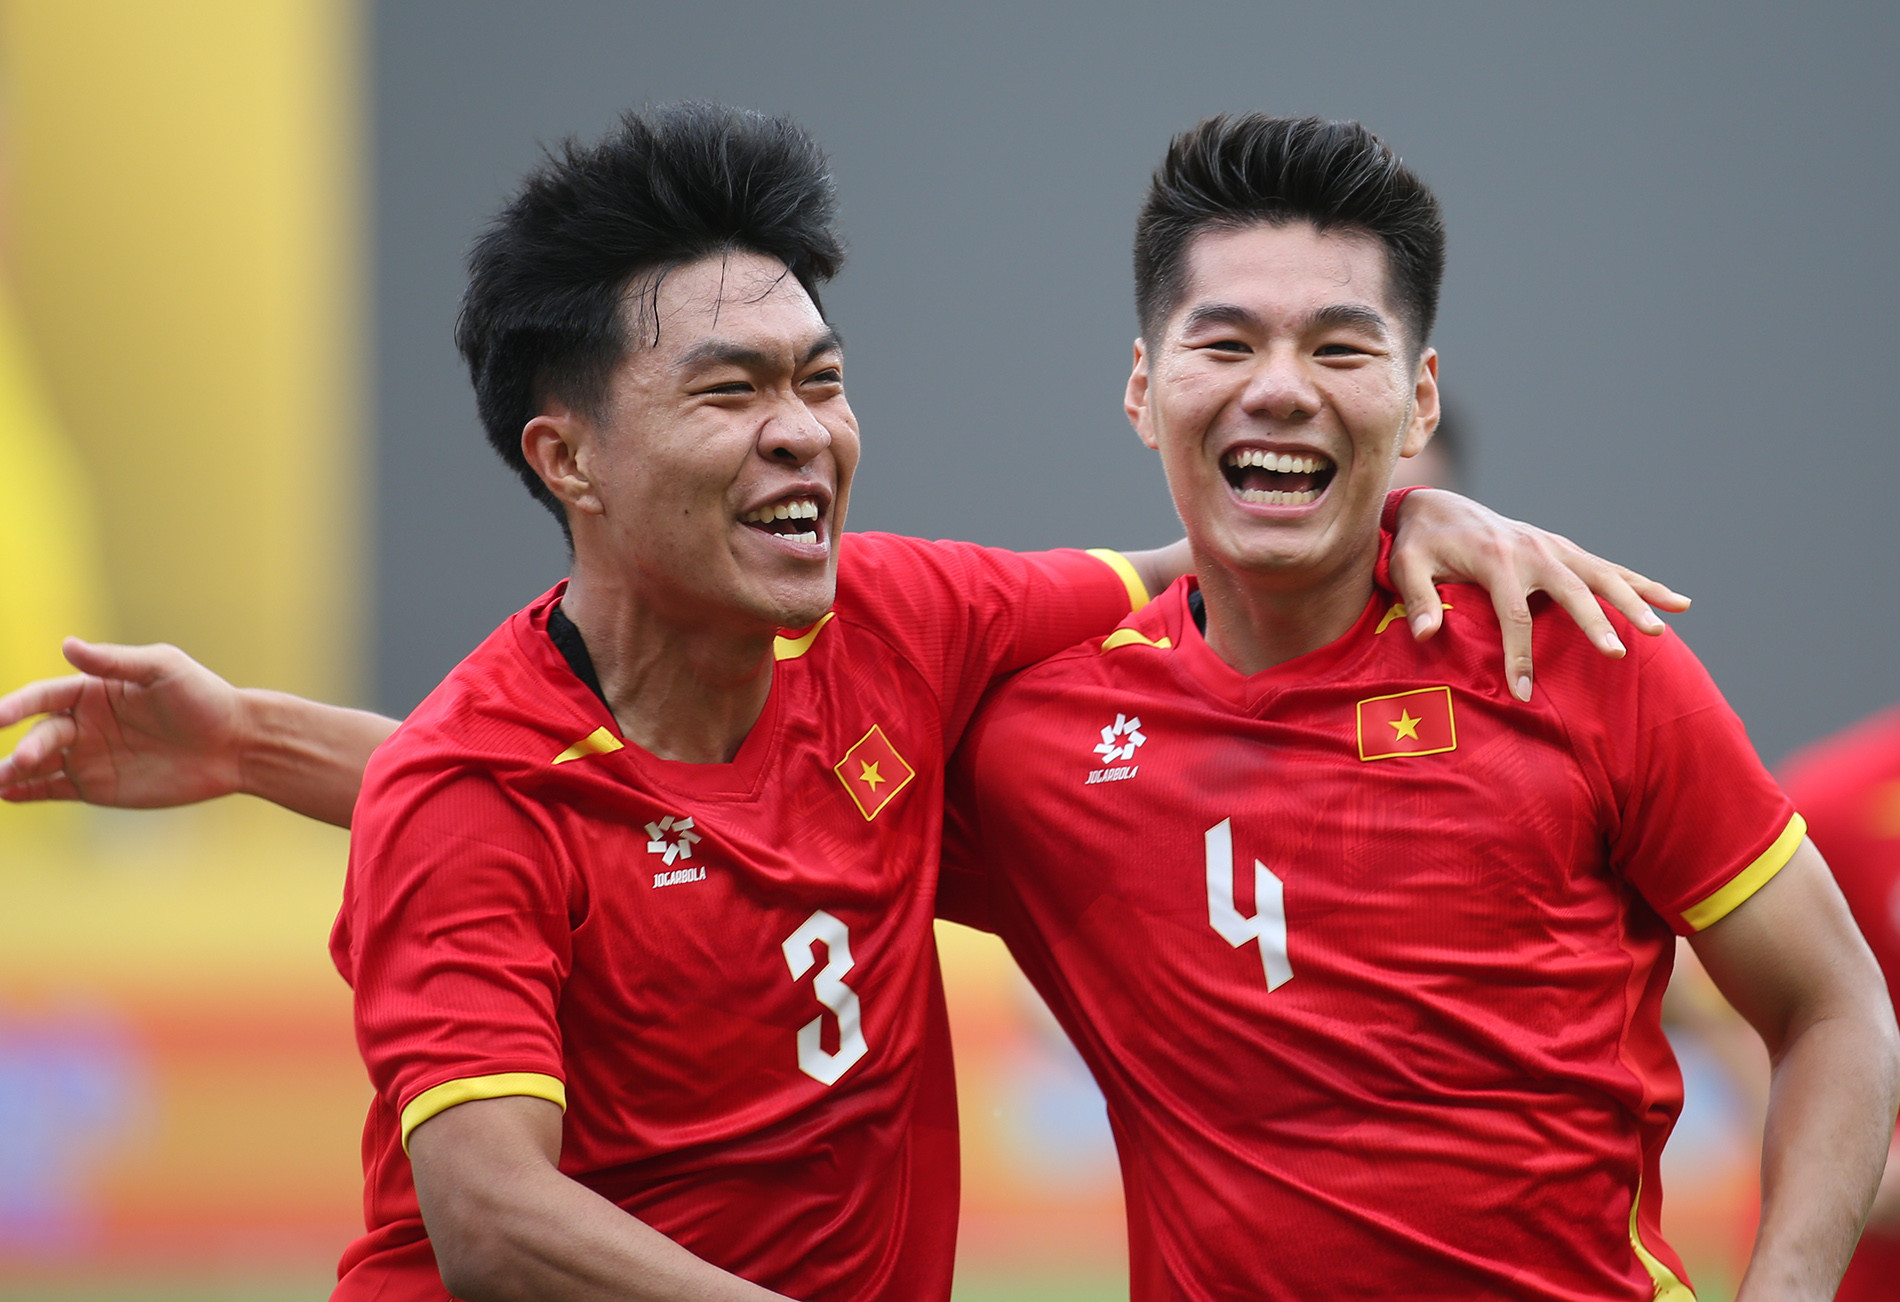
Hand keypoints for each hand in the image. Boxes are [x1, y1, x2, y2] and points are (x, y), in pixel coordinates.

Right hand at [0, 638, 244, 806]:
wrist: (236, 744)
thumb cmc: (204, 698)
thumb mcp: (164, 669)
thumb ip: (115, 662)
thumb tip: (67, 644)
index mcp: (93, 690)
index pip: (45, 695)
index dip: (19, 704)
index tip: (0, 715)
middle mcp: (83, 722)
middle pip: (42, 733)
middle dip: (26, 747)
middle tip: (21, 760)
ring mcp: (87, 756)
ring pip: (39, 764)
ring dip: (13, 772)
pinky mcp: (96, 787)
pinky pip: (52, 790)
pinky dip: (27, 793)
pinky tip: (7, 795)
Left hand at [1387, 489, 1691, 700]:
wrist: (1438, 506)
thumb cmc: (1420, 542)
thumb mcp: (1407, 565)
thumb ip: (1417, 599)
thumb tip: (1426, 635)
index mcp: (1496, 558)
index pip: (1514, 614)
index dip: (1519, 655)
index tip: (1523, 693)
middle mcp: (1533, 549)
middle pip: (1574, 590)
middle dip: (1596, 622)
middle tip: (1617, 654)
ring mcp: (1554, 547)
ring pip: (1604, 575)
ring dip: (1636, 600)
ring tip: (1664, 630)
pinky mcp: (1563, 549)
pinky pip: (1610, 568)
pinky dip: (1644, 583)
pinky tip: (1679, 602)